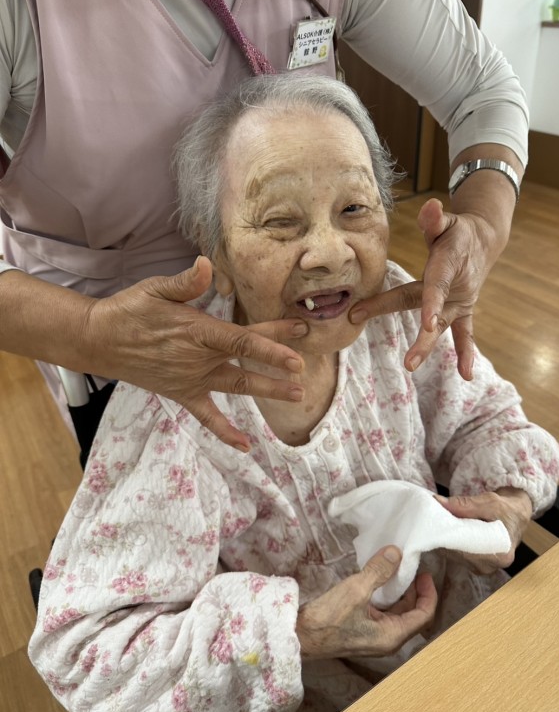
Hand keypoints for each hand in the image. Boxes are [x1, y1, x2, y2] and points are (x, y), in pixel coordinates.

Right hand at [82, 257, 307, 449]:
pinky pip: (207, 416)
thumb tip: (206, 265)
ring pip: (237, 386)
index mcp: (197, 331)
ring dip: (267, 389)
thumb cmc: (130, 310)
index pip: (241, 340)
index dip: (270, 346)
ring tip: (297, 394)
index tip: (296, 352)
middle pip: (246, 361)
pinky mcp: (182, 393)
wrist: (100, 340)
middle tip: (305, 368)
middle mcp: (199, 358)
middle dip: (278, 363)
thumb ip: (185, 282)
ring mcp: (192, 379)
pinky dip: (225, 431)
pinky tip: (245, 445)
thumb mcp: (155, 289)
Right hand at [296, 546, 436, 659]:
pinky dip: (385, 597)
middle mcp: (387, 640)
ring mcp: (374, 637)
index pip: (424, 615)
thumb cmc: (329, 618)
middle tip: (410, 567)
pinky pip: (382, 614)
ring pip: (397, 613)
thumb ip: (379, 571)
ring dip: (399, 593)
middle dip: (414, 590)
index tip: (424, 572)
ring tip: (394, 569)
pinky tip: (377, 581)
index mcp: (392, 636)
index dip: (429, 593)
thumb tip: (396, 552)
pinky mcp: (362, 632)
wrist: (300, 637)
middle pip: (412, 614)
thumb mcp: (356, 590)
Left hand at [350, 198, 505, 380]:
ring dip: (428, 347)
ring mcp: (460, 303)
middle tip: (408, 360)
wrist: (483, 240)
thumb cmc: (455, 231)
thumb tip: (429, 207)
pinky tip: (466, 375)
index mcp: (447, 267)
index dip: (432, 304)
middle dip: (420, 335)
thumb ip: (434, 220)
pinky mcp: (462, 311)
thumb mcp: (446, 222)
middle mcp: (456, 289)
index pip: (436, 287)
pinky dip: (466, 354)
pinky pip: (464, 334)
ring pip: (442, 328)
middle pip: (430, 311)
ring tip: (411, 366)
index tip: (427, 323)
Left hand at [436, 488, 532, 573]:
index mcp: (500, 555)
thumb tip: (439, 503)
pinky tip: (447, 530)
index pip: (465, 549)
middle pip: (457, 553)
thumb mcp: (490, 501)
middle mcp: (491, 567)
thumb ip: (465, 504)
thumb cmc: (507, 509)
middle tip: (434, 517)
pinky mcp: (474, 564)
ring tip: (440, 522)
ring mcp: (481, 568)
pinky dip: (448, 541)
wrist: (515, 515)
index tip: (436, 520)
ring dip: (444, 538)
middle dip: (444, 535)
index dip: (447, 534)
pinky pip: (455, 554)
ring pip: (453, 554)